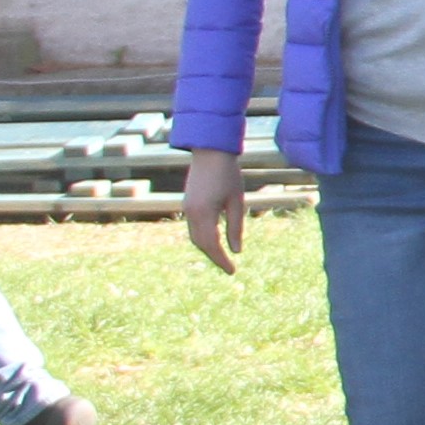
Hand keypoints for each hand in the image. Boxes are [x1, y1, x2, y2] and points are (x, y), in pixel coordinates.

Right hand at [183, 147, 246, 273]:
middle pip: (200, 243)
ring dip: (208, 249)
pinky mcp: (187, 204)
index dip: (221, 260)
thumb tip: (236, 251)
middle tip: (229, 268)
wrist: (210, 153)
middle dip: (214, 257)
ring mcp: (187, 208)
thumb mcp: (237, 202)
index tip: (232, 271)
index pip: (211, 245)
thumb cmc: (228, 175)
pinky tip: (215, 242)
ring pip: (195, 237)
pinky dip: (203, 238)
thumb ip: (235, 227)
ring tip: (223, 259)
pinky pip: (194, 228)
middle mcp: (191, 213)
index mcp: (203, 213)